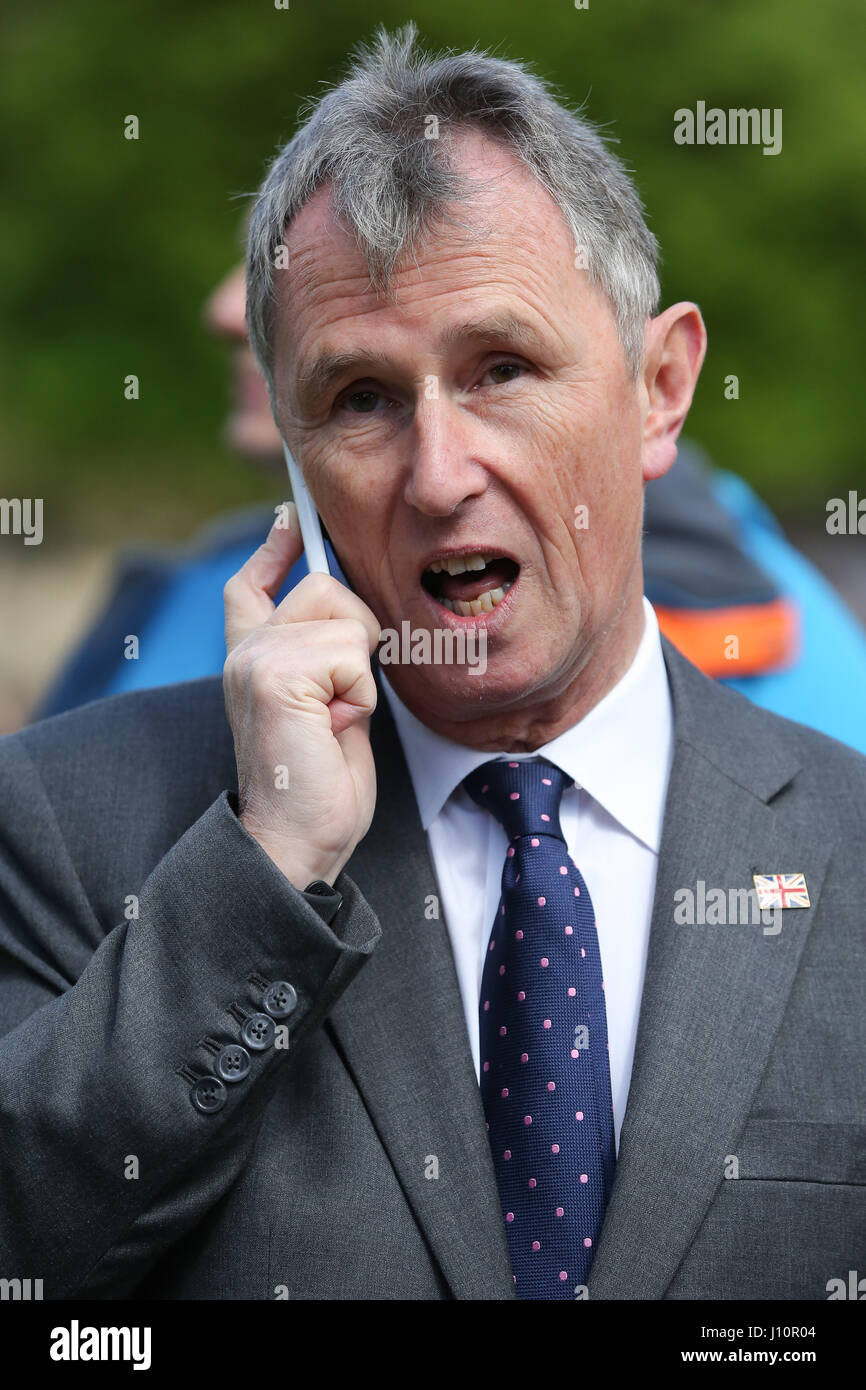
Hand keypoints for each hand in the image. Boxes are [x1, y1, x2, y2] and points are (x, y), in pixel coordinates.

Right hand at [223, 505, 379, 887]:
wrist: (298, 841)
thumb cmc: (321, 786)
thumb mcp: (329, 709)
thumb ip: (328, 660)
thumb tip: (353, 614)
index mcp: (250, 659)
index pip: (249, 585)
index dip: (274, 547)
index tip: (291, 516)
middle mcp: (244, 651)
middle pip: (325, 587)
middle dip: (358, 638)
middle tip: (343, 703)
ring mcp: (256, 659)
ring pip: (346, 618)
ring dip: (361, 673)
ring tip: (336, 719)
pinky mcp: (275, 675)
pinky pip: (354, 654)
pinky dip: (361, 695)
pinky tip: (335, 729)